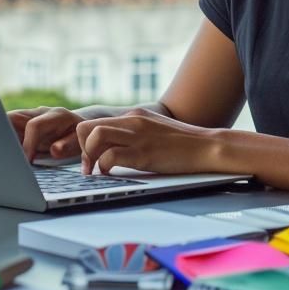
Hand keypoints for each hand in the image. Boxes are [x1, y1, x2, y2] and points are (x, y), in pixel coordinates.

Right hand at [8, 107, 86, 161]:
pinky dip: (3, 141)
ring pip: (6, 122)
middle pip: (12, 117)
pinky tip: (2, 154)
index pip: (34, 126)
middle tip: (3, 156)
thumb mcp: (80, 142)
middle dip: (3, 135)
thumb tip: (54, 150)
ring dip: (1, 138)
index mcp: (56, 116)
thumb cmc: (80, 137)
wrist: (79, 127)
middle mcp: (39, 113)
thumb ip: (67, 145)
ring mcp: (29, 117)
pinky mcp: (21, 125)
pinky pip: (6, 129)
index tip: (25, 160)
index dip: (27, 144)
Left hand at [76, 108, 221, 175]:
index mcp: (133, 116)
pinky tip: (110, 174)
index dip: (84, 142)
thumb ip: (136, 134)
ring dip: (88, 156)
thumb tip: (117, 147)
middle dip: (81, 149)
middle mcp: (131, 121)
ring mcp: (137, 135)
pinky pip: (110, 155)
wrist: (207, 146)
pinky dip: (104, 166)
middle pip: (87, 127)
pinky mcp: (143, 153)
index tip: (90, 159)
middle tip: (89, 167)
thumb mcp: (155, 131)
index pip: (94, 122)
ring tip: (96, 171)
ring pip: (94, 136)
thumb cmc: (184, 145)